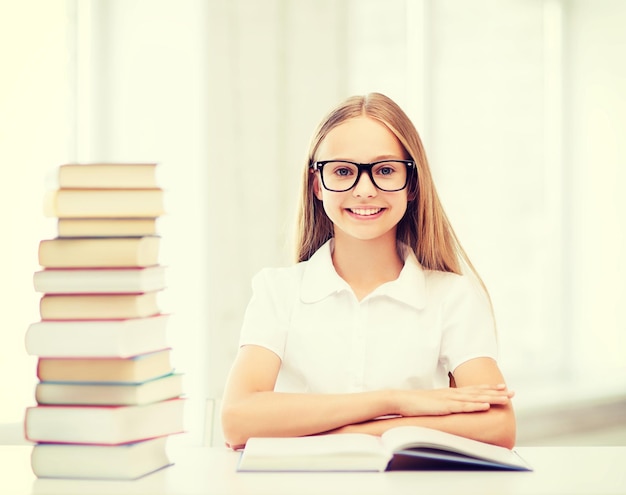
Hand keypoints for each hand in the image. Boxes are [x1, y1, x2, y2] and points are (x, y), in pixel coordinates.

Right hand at [392, 384, 513, 416]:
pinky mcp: (444, 406)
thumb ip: (443, 404)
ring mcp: (449, 399)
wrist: (401, 400)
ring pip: (475, 398)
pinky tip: (485, 405)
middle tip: (512, 392)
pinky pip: (462, 406)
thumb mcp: (433, 403)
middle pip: (478, 392)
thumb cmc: (415, 403)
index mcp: (450, 393)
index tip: (502, 387)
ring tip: (505, 398)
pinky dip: (475, 405)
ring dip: (491, 397)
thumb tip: (451, 408)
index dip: (489, 388)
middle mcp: (452, 394)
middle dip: (496, 392)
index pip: (473, 389)